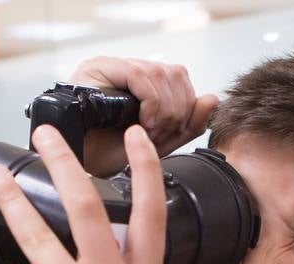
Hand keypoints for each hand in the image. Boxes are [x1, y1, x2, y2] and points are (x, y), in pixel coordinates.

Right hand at [69, 56, 217, 176]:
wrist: (81, 167)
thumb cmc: (110, 156)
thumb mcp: (158, 145)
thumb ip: (187, 126)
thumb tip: (212, 99)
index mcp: (143, 84)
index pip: (180, 80)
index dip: (186, 107)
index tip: (173, 134)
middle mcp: (128, 69)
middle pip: (174, 73)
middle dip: (176, 110)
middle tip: (159, 136)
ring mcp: (113, 65)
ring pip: (161, 72)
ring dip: (163, 109)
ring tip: (148, 133)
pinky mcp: (99, 67)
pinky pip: (139, 74)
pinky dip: (150, 101)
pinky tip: (142, 123)